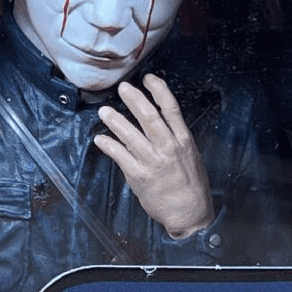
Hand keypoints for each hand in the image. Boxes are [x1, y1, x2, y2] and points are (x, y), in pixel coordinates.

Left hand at [93, 74, 213, 238]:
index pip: (171, 108)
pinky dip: (109, 146)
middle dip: (134, 99)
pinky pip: (120, 156)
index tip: (148, 78)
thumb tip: (155, 125)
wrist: (190, 214)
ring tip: (105, 111)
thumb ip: (173, 140)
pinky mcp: (140, 176)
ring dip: (115, 121)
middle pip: (149, 116)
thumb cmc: (190, 186)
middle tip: (122, 88)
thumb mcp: (189, 157)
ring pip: (131, 135)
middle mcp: (168, 148)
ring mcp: (153, 162)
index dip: (159, 90)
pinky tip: (100, 139)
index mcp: (183, 141)